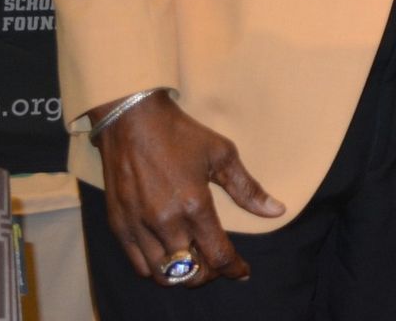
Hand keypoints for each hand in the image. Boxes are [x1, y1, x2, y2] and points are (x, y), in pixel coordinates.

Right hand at [91, 92, 283, 286]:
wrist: (132, 119)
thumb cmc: (180, 134)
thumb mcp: (222, 154)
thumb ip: (248, 189)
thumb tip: (277, 211)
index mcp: (193, 205)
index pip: (218, 256)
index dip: (235, 269)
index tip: (243, 271)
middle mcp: (164, 222)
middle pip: (190, 273)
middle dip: (210, 275)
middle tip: (219, 265)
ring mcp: (137, 226)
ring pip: (163, 275)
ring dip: (183, 275)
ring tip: (196, 261)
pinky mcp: (118, 226)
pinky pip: (139, 264)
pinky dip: (157, 269)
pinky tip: (169, 255)